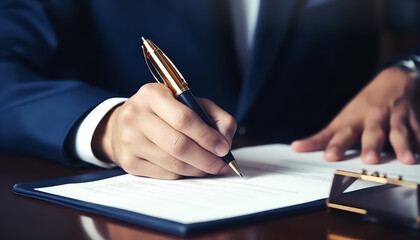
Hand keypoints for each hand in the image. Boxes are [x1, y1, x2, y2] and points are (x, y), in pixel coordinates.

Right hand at [92, 83, 236, 178]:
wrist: (126, 122)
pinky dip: (183, 174)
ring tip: (209, 166)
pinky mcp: (129, 161)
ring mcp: (130, 140)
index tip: (224, 148)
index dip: (207, 137)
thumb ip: (214, 115)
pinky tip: (190, 167)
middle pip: (178, 145)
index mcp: (152, 94)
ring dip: (197, 169)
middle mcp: (136, 116)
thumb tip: (225, 142)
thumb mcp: (189, 102)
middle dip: (206, 159)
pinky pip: (165, 174)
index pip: (184, 119)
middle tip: (221, 164)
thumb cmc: (163, 111)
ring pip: (173, 164)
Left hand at [292, 67, 419, 163]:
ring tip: (407, 159)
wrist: (395, 79)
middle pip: (373, 131)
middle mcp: (375, 117)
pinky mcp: (416, 119)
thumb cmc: (364, 105)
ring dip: (405, 144)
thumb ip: (322, 137)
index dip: (336, 145)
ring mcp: (396, 117)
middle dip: (372, 144)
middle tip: (370, 159)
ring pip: (401, 131)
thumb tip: (296, 148)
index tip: (329, 156)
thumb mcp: (342, 118)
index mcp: (355, 119)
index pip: (343, 133)